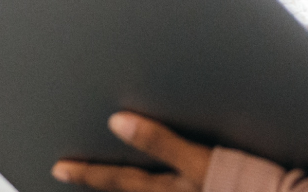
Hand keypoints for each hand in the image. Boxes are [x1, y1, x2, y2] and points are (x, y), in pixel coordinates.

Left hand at [52, 113, 215, 191]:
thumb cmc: (248, 180)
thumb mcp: (203, 158)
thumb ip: (160, 141)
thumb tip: (117, 121)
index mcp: (168, 189)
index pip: (118, 180)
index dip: (87, 173)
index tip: (58, 167)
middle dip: (97, 184)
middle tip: (65, 174)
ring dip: (121, 190)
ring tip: (102, 183)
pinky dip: (144, 189)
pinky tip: (150, 184)